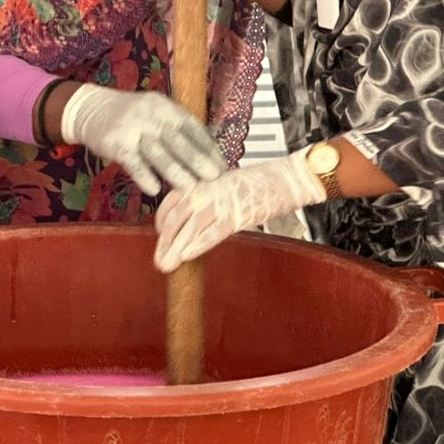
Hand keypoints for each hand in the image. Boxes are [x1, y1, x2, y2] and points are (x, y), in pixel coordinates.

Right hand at [60, 84, 224, 196]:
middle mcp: (152, 114)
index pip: (193, 128)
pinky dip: (145, 176)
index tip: (222, 167)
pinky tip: (154, 189)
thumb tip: (206, 157)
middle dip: (199, 161)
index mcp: (166, 108)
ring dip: (177, 172)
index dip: (209, 148)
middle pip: (179, 140)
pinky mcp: (116, 142)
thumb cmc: (131, 117)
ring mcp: (133, 127)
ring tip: (191, 189)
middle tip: (214, 179)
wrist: (90, 108)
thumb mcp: (155, 115)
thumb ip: (176, 132)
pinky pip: (133, 162)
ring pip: (159, 153)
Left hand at [153, 149, 323, 272]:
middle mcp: (207, 190)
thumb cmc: (258, 184)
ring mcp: (221, 202)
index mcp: (203, 182)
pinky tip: (188, 256)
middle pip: (177, 216)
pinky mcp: (237, 214)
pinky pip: (214, 231)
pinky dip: (199, 244)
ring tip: (167, 265)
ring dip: (176, 248)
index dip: (162, 220)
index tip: (160, 235)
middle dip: (165, 241)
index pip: (172, 201)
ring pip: (191, 226)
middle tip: (159, 261)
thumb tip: (192, 222)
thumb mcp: (225, 186)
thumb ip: (208, 200)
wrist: (284, 178)